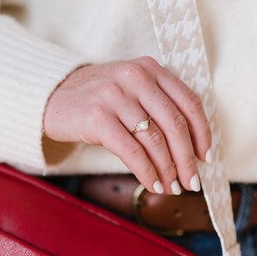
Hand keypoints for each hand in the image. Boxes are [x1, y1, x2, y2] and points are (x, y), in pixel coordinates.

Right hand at [42, 58, 211, 194]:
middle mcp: (134, 78)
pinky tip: (151, 183)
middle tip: (191, 182)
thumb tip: (189, 149)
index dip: (202, 133)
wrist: (50, 97)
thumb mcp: (129, 90)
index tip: (206, 156)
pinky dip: (146, 171)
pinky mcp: (97, 118)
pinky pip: (131, 151)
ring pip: (154, 140)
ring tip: (170, 187)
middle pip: (174, 124)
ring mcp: (115, 96)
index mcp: (149, 69)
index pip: (188, 102)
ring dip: (167, 170)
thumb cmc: (95, 99)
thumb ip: (157, 106)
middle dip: (186, 159)